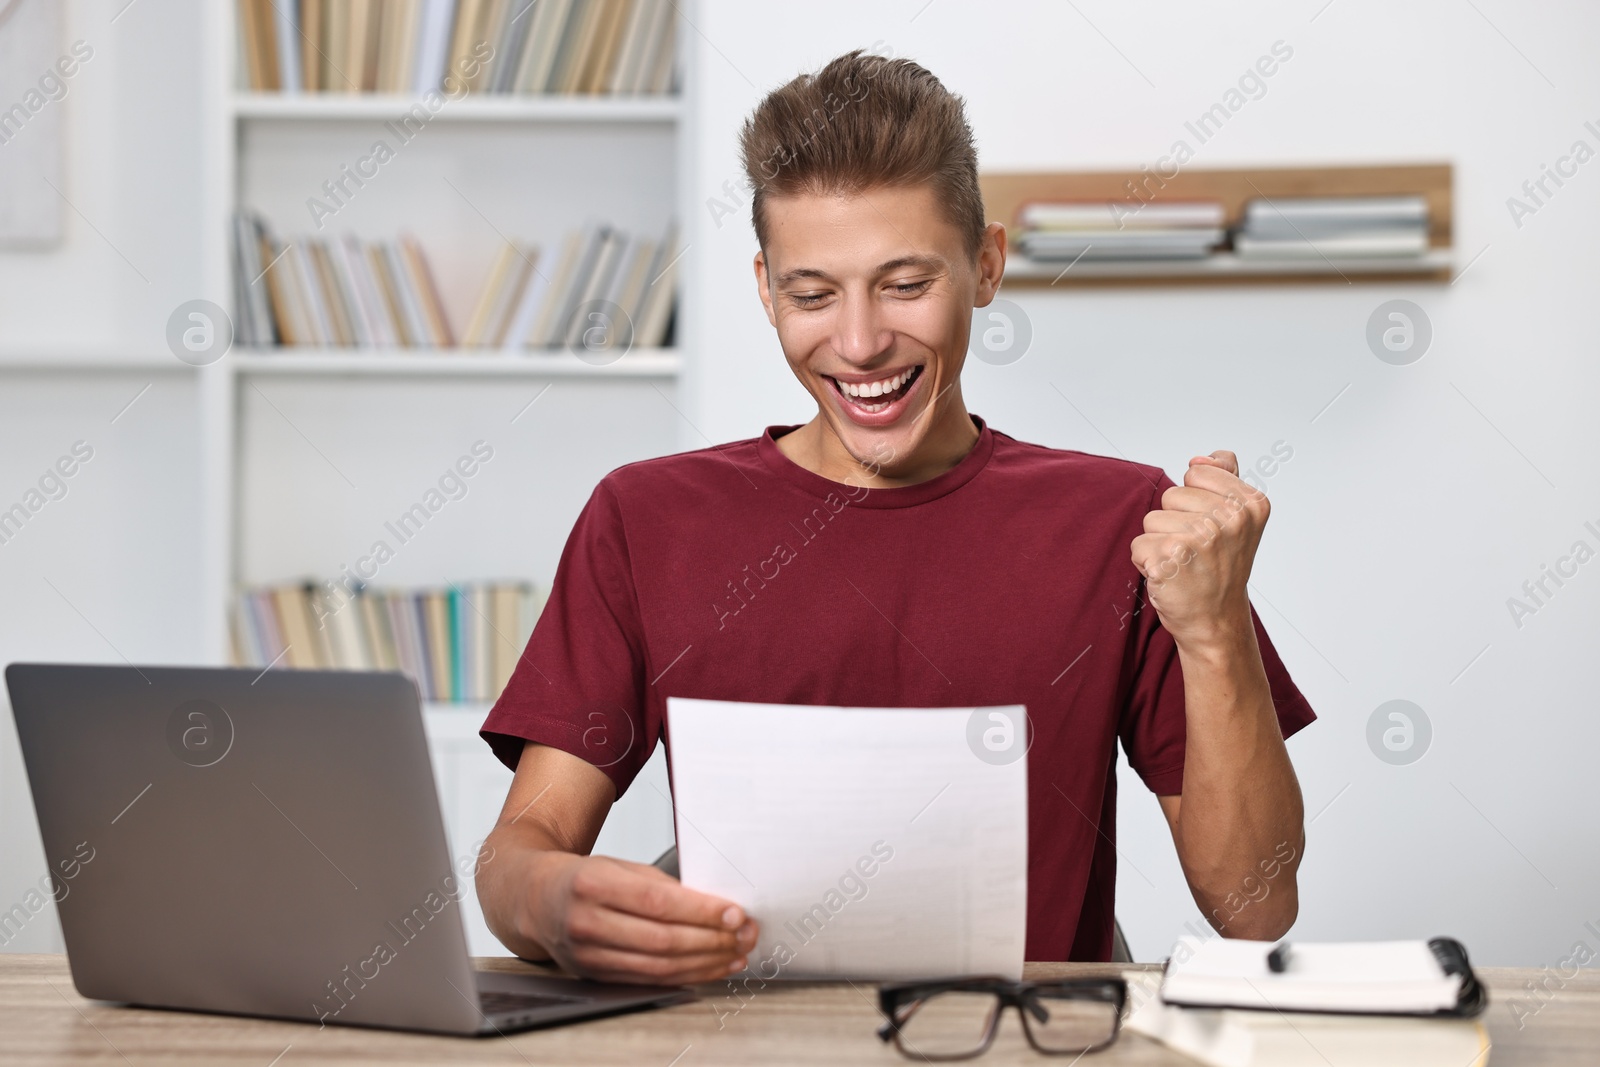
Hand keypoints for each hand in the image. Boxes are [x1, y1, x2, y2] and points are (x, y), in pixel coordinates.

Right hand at [525, 852, 758, 984]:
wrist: (533, 900)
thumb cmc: (581, 878)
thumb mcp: (618, 866)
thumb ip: (660, 884)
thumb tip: (712, 906)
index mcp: (593, 883)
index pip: (658, 903)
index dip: (701, 911)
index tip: (735, 913)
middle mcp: (587, 921)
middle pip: (662, 939)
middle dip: (712, 939)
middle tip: (745, 934)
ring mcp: (589, 954)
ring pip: (658, 965)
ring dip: (705, 962)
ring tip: (736, 954)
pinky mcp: (596, 975)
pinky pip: (649, 979)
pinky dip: (685, 976)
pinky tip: (709, 968)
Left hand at [1129, 451, 1267, 650]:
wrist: (1216, 621)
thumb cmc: (1220, 569)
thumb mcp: (1236, 520)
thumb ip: (1223, 478)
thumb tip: (1199, 458)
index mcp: (1251, 504)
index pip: (1197, 471)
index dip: (1195, 500)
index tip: (1213, 529)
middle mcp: (1231, 519)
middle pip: (1171, 494)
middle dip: (1175, 522)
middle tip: (1196, 552)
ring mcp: (1202, 539)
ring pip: (1152, 519)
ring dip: (1159, 543)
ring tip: (1183, 565)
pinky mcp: (1171, 559)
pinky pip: (1138, 545)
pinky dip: (1146, 563)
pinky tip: (1170, 578)